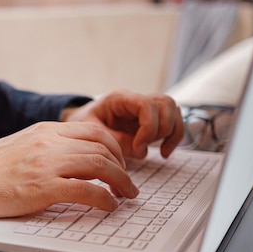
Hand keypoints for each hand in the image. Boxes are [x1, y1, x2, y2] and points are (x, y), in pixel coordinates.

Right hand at [0, 121, 138, 218]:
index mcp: (44, 131)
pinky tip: (108, 207)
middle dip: (123, 166)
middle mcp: (49, 142)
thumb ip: (46, 149)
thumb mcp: (20, 146)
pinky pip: (87, 191)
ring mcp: (46, 163)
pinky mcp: (42, 188)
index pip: (93, 130)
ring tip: (126, 196)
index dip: (114, 147)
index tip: (119, 162)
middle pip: (103, 146)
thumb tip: (71, 162)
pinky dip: (104, 200)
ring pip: (100, 165)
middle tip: (127, 184)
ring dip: (120, 183)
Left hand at [61, 91, 183, 158]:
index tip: (139, 147)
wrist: (78, 126)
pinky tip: (164, 152)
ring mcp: (145, 109)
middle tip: (144, 148)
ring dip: (172, 132)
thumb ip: (114, 141)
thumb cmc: (81, 126)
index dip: (148, 127)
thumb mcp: (90, 133)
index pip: (147, 105)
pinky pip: (172, 122)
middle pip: (166, 103)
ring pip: (174, 110)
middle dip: (161, 129)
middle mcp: (136, 100)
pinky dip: (173, 137)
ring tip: (162, 152)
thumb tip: (141, 151)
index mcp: (120, 99)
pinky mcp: (150, 120)